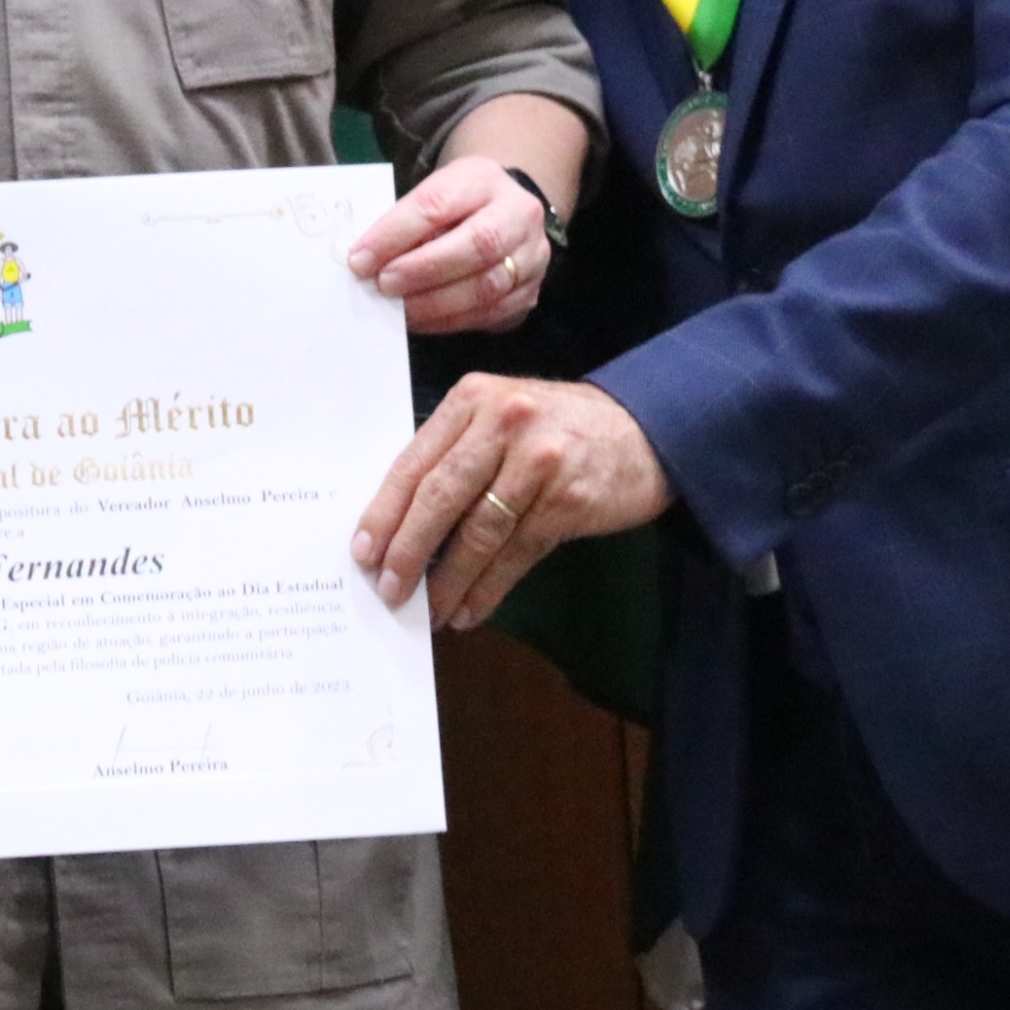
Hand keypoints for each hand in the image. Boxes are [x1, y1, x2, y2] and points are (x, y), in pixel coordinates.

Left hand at [342, 161, 552, 334]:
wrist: (502, 213)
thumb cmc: (454, 205)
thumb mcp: (432, 195)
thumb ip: (404, 222)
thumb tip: (365, 261)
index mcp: (484, 179)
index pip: (438, 204)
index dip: (396, 234)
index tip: (360, 259)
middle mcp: (519, 214)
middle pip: (477, 245)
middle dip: (422, 270)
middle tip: (383, 285)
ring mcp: (531, 256)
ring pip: (488, 286)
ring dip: (434, 303)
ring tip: (398, 308)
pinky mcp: (530, 293)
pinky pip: (490, 314)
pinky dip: (448, 321)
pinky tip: (421, 320)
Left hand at [351, 375, 671, 629]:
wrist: (645, 430)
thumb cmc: (558, 429)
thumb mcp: (501, 419)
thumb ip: (455, 454)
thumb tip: (399, 525)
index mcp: (473, 399)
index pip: (414, 463)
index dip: (384, 512)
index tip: (363, 553)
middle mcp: (503, 423)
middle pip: (440, 497)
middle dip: (408, 551)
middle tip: (389, 591)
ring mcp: (538, 461)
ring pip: (478, 533)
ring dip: (448, 580)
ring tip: (430, 610)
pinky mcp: (567, 499)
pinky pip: (516, 553)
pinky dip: (488, 587)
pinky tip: (469, 609)